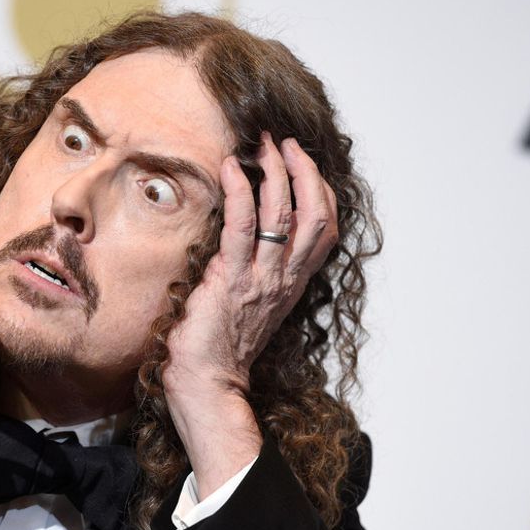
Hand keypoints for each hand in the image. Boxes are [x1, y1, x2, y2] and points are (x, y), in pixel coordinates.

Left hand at [162, 133, 337, 493]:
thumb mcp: (246, 306)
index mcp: (290, 285)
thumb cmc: (217, 351)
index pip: (323, 231)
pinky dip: (239, 193)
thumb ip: (253, 275)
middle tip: (284, 143)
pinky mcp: (230, 280)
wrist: (206, 386)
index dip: (319, 192)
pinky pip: (242, 227)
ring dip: (274, 172)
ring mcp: (260, 280)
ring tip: (261, 144)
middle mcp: (283, 280)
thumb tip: (239, 242)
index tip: (303, 164)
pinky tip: (229, 168)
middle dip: (303, 172)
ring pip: (284, 214)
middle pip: (315, 215)